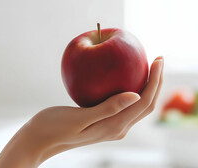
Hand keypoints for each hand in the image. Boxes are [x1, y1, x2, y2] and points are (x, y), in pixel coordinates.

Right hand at [0, 56, 163, 167]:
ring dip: (146, 85)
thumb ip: (107, 109)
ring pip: (136, 104)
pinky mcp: (102, 121)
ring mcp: (110, 125)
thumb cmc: (54, 128)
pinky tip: (121, 75)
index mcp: (114, 127)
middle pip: (145, 104)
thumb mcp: (79, 118)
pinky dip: (129, 88)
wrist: (39, 139)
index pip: (144, 103)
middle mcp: (116, 128)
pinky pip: (122, 103)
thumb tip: (136, 94)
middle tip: (158, 58)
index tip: (158, 60)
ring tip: (146, 65)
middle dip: (156, 82)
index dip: (155, 81)